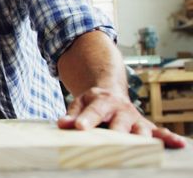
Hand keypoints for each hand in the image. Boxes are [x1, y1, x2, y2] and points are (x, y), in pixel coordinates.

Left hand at [57, 87, 186, 148]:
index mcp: (103, 102)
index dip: (87, 119)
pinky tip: (178, 143)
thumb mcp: (79, 103)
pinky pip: (159, 132)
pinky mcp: (145, 126)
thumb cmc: (92, 103)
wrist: (110, 93)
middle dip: (118, 133)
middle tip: (115, 143)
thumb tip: (63, 124)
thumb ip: (72, 114)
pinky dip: (169, 138)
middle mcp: (122, 110)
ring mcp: (135, 119)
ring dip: (144, 139)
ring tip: (147, 148)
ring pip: (141, 130)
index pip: (95, 111)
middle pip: (121, 123)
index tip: (81, 127)